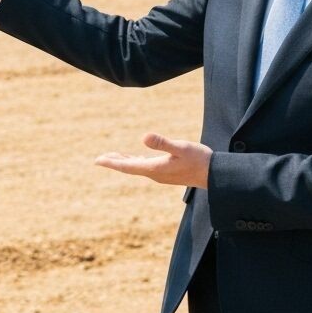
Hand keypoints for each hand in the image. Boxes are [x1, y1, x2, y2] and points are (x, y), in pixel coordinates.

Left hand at [95, 133, 212, 188]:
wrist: (214, 174)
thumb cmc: (199, 159)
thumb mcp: (180, 148)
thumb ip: (162, 143)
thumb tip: (144, 138)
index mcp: (154, 168)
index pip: (127, 166)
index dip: (111, 162)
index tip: (97, 161)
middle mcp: (155, 174)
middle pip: (128, 167)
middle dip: (114, 162)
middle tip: (98, 160)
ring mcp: (161, 174)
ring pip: (137, 167)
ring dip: (124, 162)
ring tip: (112, 157)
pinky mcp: (167, 171)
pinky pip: (145, 166)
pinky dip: (136, 161)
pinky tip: (135, 158)